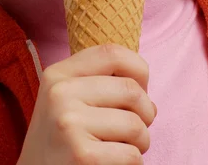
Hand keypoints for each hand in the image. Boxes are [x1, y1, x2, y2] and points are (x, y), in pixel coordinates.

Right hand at [17, 43, 156, 164]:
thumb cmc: (61, 140)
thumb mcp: (67, 100)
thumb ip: (101, 83)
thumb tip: (149, 97)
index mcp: (58, 74)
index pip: (113, 53)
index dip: (139, 71)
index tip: (139, 91)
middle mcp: (60, 94)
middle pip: (131, 90)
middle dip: (145, 113)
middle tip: (134, 130)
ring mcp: (69, 124)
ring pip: (136, 125)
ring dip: (141, 142)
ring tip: (121, 148)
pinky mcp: (82, 155)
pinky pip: (132, 156)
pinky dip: (133, 164)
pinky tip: (111, 164)